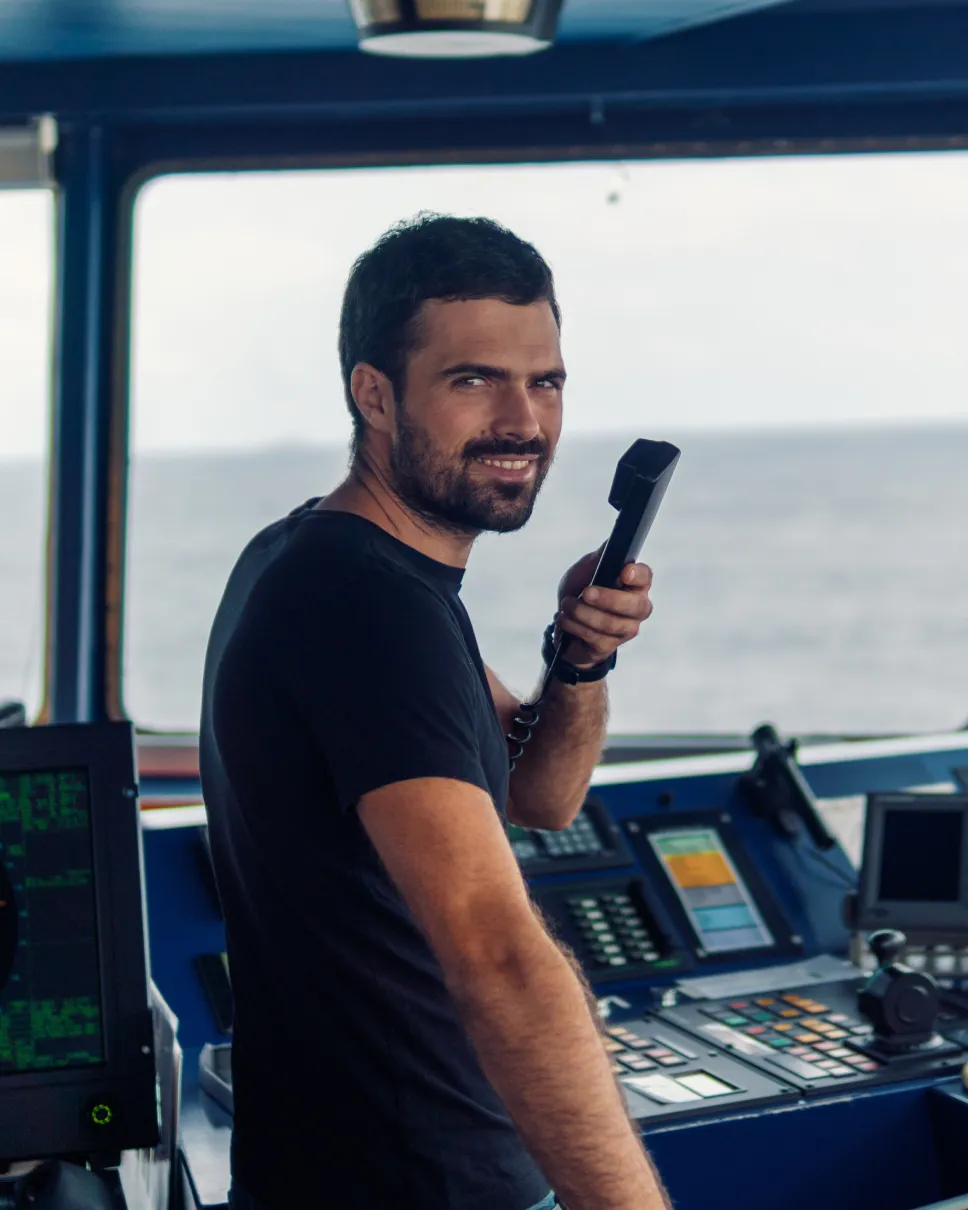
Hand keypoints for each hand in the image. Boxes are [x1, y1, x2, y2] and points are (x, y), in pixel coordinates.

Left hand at [555, 548, 653, 669]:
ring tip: (566, 605)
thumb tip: (613, 541)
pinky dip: (574, 626)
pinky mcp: (609, 646)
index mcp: (634, 584)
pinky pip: (595, 638)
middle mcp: (637, 607)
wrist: (565, 621)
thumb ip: (600, 558)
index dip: (638, 575)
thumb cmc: (580, 590)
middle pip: (635, 606)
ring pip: (611, 624)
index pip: (645, 577)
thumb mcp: (586, 570)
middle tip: (585, 593)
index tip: (624, 573)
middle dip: (607, 599)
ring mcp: (626, 629)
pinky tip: (564, 619)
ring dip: (582, 613)